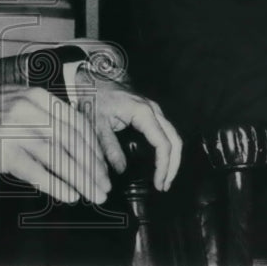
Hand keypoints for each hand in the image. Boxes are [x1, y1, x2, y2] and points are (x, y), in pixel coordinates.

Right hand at [0, 85, 109, 204]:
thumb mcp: (17, 104)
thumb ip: (45, 117)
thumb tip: (77, 143)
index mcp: (37, 96)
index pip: (76, 122)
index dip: (94, 148)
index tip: (103, 167)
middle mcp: (28, 109)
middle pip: (71, 141)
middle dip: (93, 167)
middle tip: (104, 187)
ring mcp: (14, 129)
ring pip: (58, 157)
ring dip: (80, 179)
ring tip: (92, 195)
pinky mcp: (1, 150)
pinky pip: (35, 171)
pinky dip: (55, 185)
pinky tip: (68, 195)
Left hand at [72, 68, 181, 190]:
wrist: (91, 79)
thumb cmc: (93, 97)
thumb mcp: (96, 124)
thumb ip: (108, 147)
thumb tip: (121, 170)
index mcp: (143, 112)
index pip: (163, 143)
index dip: (163, 166)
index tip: (158, 183)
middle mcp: (153, 110)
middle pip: (175, 140)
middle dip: (173, 166)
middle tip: (163, 186)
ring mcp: (153, 110)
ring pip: (173, 136)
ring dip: (172, 158)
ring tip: (163, 179)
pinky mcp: (150, 113)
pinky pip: (165, 132)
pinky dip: (166, 149)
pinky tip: (159, 163)